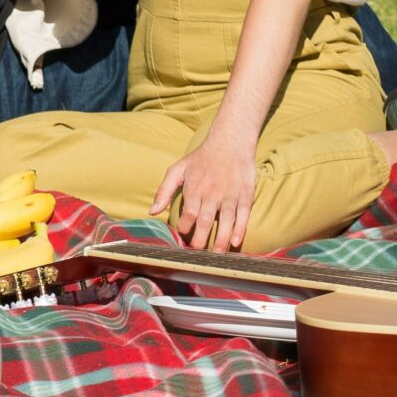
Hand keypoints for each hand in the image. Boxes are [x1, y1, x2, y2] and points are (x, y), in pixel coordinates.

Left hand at [151, 135, 256, 251]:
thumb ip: (164, 190)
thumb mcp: (178, 169)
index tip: (183, 235)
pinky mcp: (245, 194)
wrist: (230, 142)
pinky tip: (236, 242)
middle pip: (206, 220)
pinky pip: (243, 215)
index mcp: (194, 187)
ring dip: (221, 239)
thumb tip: (152, 212)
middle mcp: (212, 192)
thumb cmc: (201, 158)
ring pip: (226, 220)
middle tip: (198, 253)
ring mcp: (230, 194)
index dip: (185, 226)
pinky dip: (240, 229)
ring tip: (217, 255)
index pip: (189, 213)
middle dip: (201, 239)